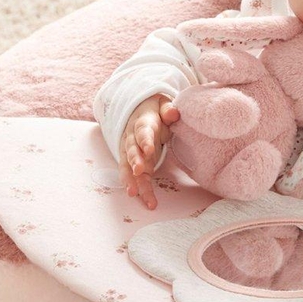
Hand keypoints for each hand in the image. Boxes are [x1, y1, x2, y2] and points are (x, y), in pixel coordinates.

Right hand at [119, 94, 180, 209]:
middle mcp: (132, 139)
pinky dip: (133, 185)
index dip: (145, 140)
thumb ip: (167, 109)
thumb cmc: (155, 111)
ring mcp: (130, 152)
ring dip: (131, 179)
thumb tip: (173, 113)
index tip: (149, 149)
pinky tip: (137, 197)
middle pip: (132, 150)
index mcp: (142, 123)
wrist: (139, 111)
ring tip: (134, 192)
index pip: (143, 131)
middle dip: (135, 161)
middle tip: (139, 171)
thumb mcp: (162, 104)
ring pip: (128, 166)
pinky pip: (130, 174)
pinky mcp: (132, 162)